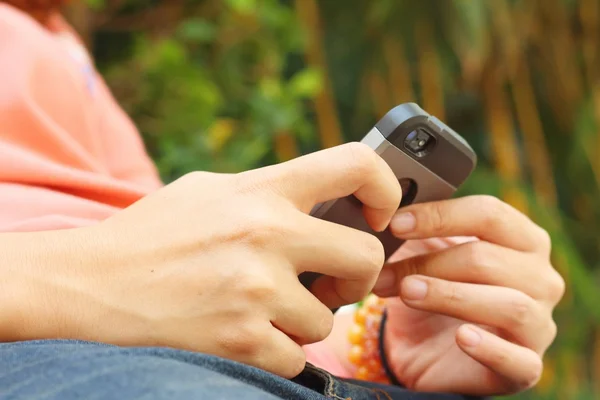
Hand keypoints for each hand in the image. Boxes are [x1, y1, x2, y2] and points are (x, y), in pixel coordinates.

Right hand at [38, 143, 399, 378]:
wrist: (92, 282)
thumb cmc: (153, 232)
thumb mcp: (211, 189)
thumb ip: (268, 190)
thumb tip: (324, 199)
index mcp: (262, 189)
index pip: (356, 166)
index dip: (386, 190)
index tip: (379, 216)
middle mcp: (267, 232)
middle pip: (368, 255)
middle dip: (359, 278)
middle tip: (333, 284)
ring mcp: (256, 287)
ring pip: (328, 319)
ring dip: (305, 321)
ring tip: (266, 310)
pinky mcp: (241, 337)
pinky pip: (297, 357)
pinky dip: (279, 352)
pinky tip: (248, 335)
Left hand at [373, 196, 563, 395]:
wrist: (422, 347)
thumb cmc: (432, 287)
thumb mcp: (422, 252)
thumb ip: (416, 229)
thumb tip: (391, 210)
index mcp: (522, 239)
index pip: (489, 214)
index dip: (441, 216)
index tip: (396, 224)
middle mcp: (541, 278)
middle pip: (489, 259)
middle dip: (430, 264)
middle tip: (386, 272)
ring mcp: (539, 324)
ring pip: (509, 304)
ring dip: (450, 296)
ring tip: (408, 293)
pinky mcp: (527, 367)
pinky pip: (520, 360)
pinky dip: (490, 348)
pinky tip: (461, 336)